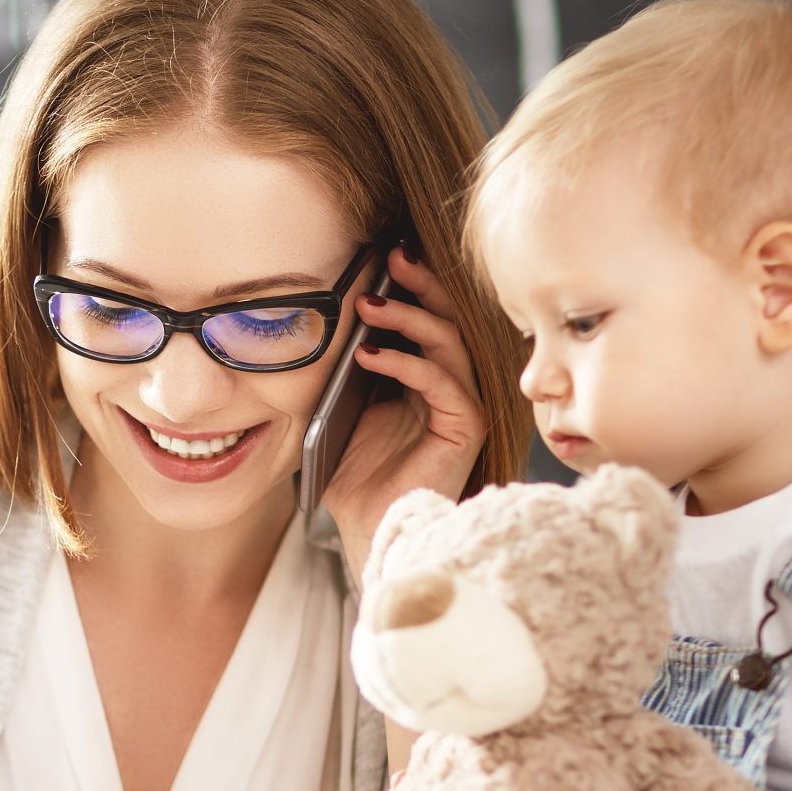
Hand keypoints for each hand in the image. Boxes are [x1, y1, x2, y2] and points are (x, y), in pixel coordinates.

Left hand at [321, 242, 488, 577]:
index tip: (382, 259)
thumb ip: (345, 373)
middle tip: (392, 258)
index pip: (428, 321)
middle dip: (422, 285)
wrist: (372, 533)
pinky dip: (407, 362)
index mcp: (424, 382)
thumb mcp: (342, 414)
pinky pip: (442, 382)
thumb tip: (327, 327)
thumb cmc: (358, 481)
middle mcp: (449, 388)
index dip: (412, 288)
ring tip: (370, 303)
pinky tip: (370, 354)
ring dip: (411, 316)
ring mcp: (461, 406)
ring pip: (449, 342)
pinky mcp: (465, 427)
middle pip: (448, 320)